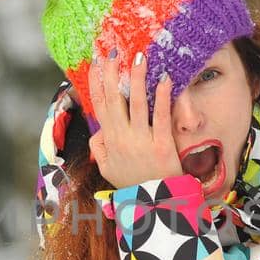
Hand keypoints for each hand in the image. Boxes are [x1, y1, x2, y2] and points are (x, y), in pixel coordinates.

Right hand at [87, 51, 182, 188]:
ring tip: (139, 58)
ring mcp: (142, 142)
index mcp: (110, 142)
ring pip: (137, 104)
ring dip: (137, 80)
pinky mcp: (163, 146)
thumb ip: (101, 150)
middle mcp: (123, 139)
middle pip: (114, 100)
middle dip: (112, 75)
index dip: (96, 83)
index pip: (100, 106)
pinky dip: (162, 98)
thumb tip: (98, 132)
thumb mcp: (109, 170)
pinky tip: (164, 80)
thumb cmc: (134, 185)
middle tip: (112, 52)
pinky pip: (161, 117)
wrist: (154, 207)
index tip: (95, 63)